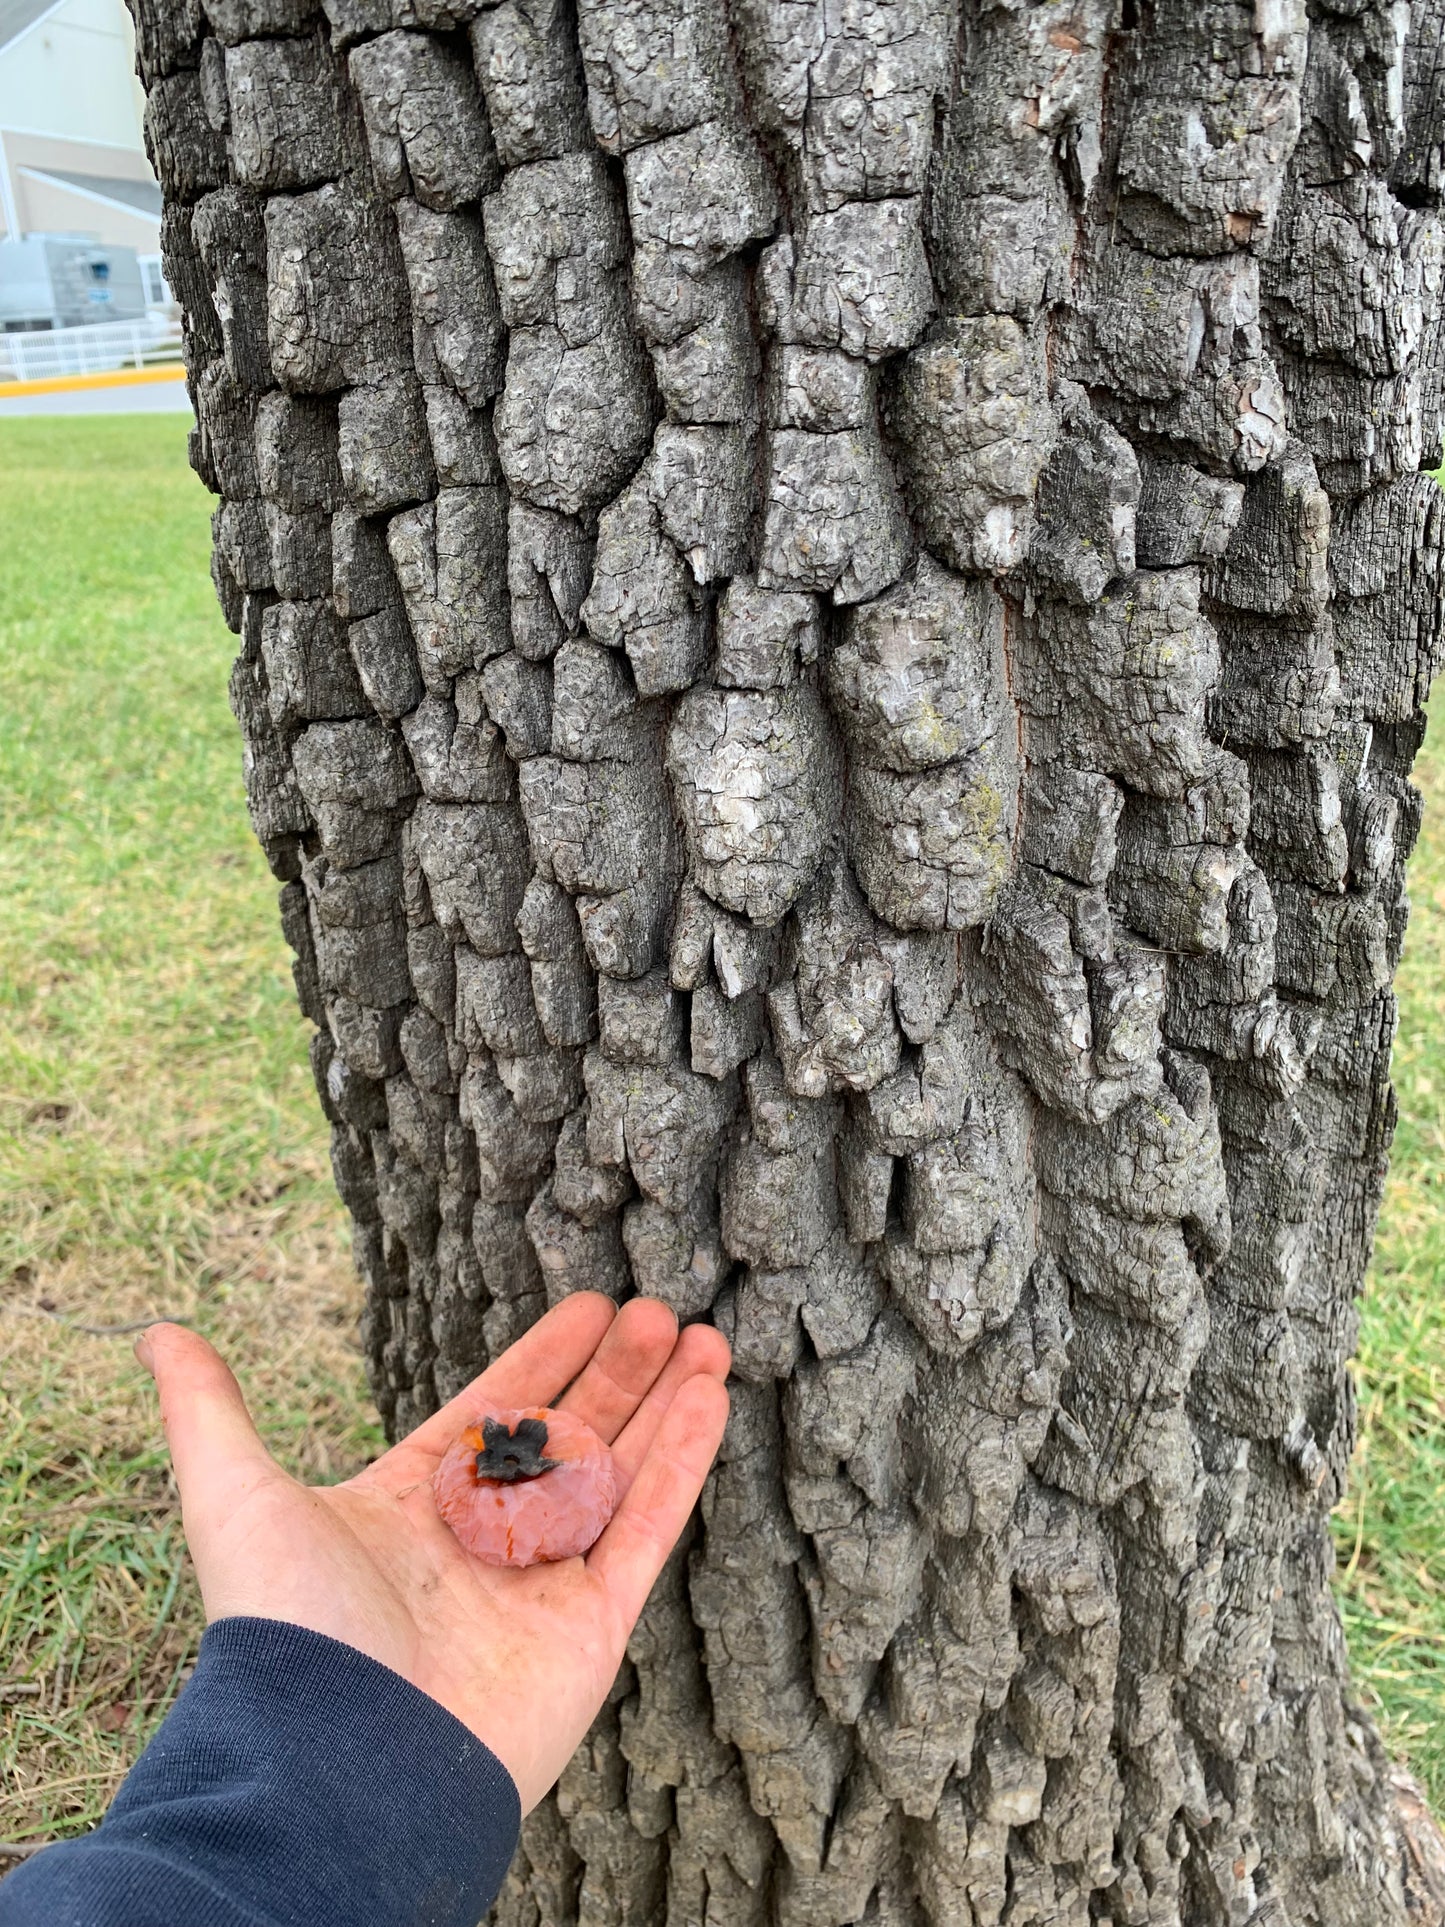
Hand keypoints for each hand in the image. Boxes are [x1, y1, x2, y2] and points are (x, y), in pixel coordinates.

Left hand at [135, 1294, 729, 1810]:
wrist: (337, 1760)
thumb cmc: (287, 1629)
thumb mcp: (237, 1495)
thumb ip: (210, 1411)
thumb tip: (157, 1332)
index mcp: (411, 1505)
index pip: (492, 1412)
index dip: (542, 1359)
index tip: (590, 1306)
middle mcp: (481, 1541)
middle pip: (565, 1437)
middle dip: (615, 1374)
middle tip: (661, 1310)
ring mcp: (540, 1584)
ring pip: (616, 1474)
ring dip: (662, 1405)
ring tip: (705, 1336)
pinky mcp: (591, 1627)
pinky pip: (646, 1528)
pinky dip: (682, 1462)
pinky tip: (711, 1396)